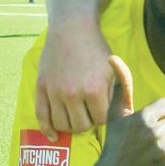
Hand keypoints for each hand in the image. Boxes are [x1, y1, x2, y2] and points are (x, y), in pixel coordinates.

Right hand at [36, 19, 114, 138]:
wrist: (72, 30)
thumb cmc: (97, 50)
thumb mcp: (115, 70)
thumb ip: (120, 92)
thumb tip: (124, 115)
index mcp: (95, 89)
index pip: (101, 120)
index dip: (104, 117)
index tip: (103, 110)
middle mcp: (73, 93)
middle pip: (81, 126)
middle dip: (88, 123)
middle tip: (89, 114)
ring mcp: (54, 92)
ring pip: (62, 124)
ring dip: (70, 125)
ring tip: (76, 117)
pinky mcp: (41, 88)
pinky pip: (42, 117)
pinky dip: (48, 130)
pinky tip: (54, 135)